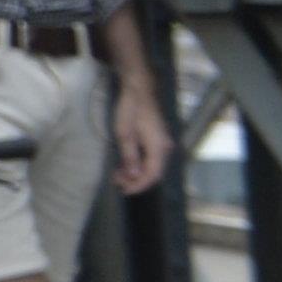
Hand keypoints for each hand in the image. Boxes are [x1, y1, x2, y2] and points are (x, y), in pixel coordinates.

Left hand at [111, 69, 172, 195]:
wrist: (139, 90)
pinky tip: (125, 165)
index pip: (153, 174)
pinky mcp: (157, 140)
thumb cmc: (130, 109)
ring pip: (151, 166)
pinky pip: (150, 158)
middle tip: (117, 182)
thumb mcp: (124, 134)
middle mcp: (165, 147)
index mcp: (159, 147)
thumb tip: (134, 176)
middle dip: (135, 180)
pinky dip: (138, 164)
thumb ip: (130, 156)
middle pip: (153, 172)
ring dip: (135, 173)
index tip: (124, 191)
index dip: (139, 186)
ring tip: (117, 174)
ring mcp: (162, 143)